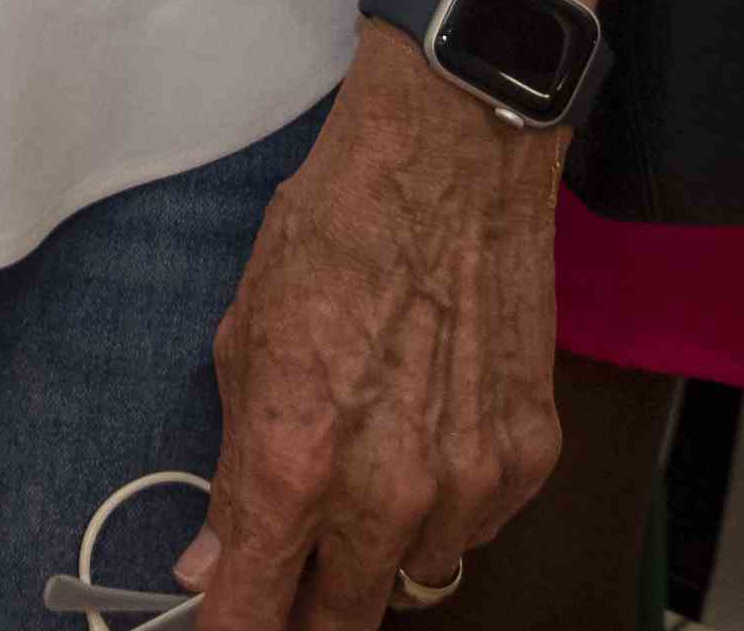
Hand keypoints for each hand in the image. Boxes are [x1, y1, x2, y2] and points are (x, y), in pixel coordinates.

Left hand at [181, 0, 588, 629]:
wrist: (449, 160)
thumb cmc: (335, 229)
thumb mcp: (245, 338)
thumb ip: (236, 467)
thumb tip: (213, 559)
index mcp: (299, 460)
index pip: (259, 604)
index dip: (232, 628)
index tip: (218, 630)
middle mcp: (389, 492)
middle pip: (347, 615)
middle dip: (309, 607)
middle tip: (287, 575)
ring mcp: (470, 483)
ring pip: (417, 575)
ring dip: (380, 552)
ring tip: (362, 476)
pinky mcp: (530, 459)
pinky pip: (476, 526)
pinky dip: (445, 507)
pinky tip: (424, 441)